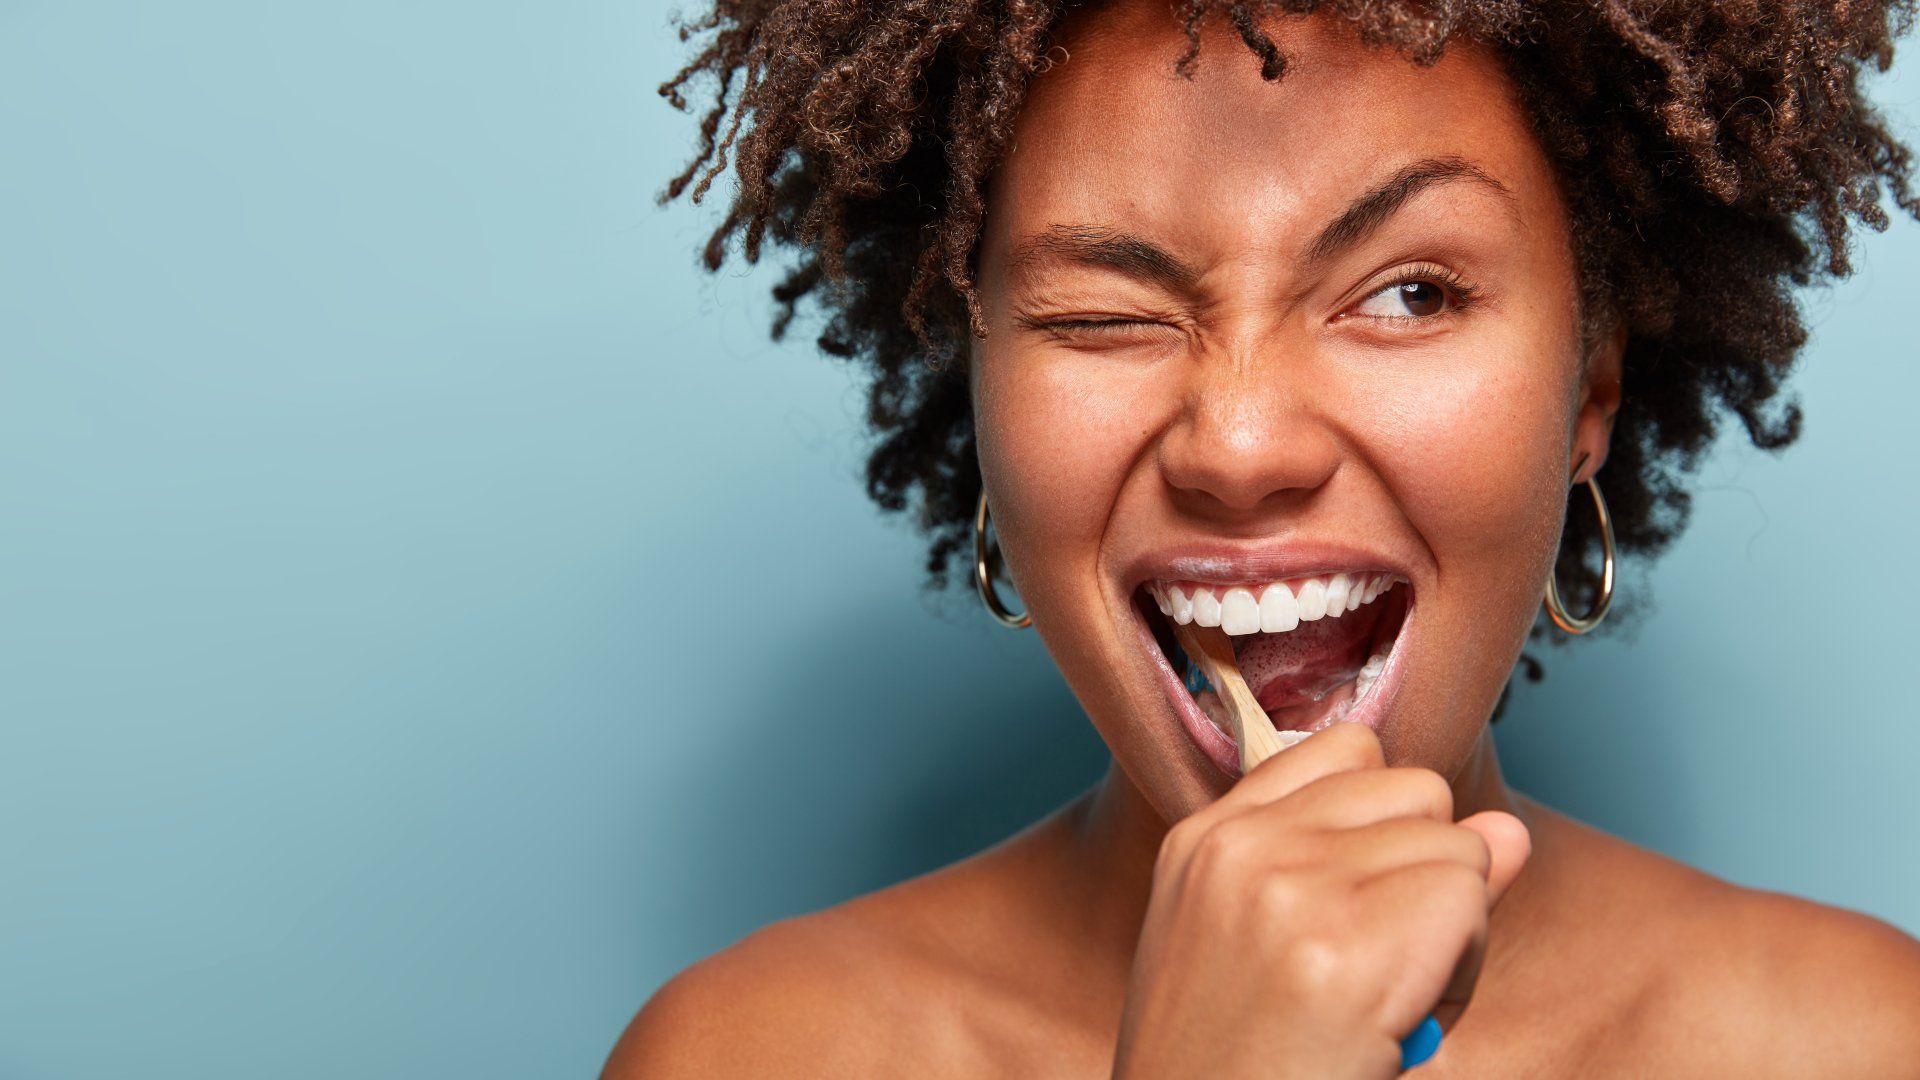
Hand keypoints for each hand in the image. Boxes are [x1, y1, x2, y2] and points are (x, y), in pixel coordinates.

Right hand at [1111, 723, 1530, 1078]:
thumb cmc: (1238, 1072)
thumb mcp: (1275, 952)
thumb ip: (1377, 870)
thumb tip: (1506, 831)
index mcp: (1204, 842)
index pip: (1347, 750)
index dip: (1386, 826)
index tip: (1357, 905)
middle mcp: (1241, 848)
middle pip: (1418, 790)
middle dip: (1429, 874)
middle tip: (1376, 972)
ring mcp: (1289, 888)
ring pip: (1459, 847)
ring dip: (1454, 930)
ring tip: (1385, 1004)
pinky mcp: (1345, 946)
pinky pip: (1468, 899)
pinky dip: (1462, 968)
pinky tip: (1401, 1020)